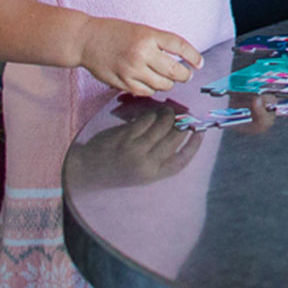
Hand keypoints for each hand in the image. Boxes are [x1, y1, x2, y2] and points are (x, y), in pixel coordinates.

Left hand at [73, 104, 203, 188]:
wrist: (87, 170)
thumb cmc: (117, 169)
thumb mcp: (141, 173)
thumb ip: (159, 158)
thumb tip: (180, 132)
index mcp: (152, 176)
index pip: (181, 161)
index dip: (194, 146)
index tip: (200, 132)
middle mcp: (146, 164)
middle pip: (175, 139)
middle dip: (182, 124)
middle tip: (184, 115)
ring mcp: (135, 149)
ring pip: (162, 126)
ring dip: (168, 115)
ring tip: (168, 111)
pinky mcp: (125, 137)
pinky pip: (146, 120)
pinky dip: (152, 114)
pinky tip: (153, 113)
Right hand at [75, 19, 203, 96]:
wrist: (86, 40)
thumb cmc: (114, 32)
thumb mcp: (141, 30)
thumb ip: (159, 43)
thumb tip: (182, 59)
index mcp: (148, 35)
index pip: (180, 46)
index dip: (194, 56)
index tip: (199, 63)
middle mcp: (142, 52)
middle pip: (175, 70)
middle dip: (184, 75)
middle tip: (186, 75)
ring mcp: (132, 70)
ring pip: (162, 85)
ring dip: (169, 84)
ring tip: (168, 79)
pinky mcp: (122, 82)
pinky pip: (146, 92)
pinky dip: (152, 89)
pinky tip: (151, 83)